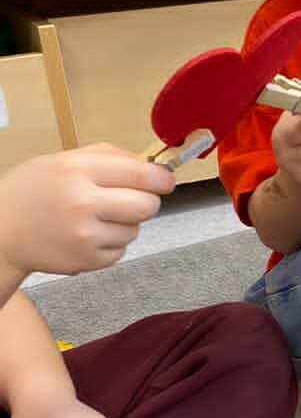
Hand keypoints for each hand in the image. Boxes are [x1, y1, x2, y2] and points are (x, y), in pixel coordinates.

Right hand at [0, 144, 175, 277]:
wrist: (1, 232)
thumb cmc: (31, 192)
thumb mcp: (63, 160)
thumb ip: (108, 156)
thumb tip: (150, 164)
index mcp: (76, 171)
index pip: (139, 173)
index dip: (161, 178)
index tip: (166, 180)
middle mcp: (82, 204)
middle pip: (147, 206)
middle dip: (146, 201)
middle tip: (132, 199)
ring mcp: (85, 236)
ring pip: (135, 229)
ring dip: (125, 223)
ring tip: (96, 217)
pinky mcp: (86, 261)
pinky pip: (121, 250)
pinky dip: (111, 243)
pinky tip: (88, 235)